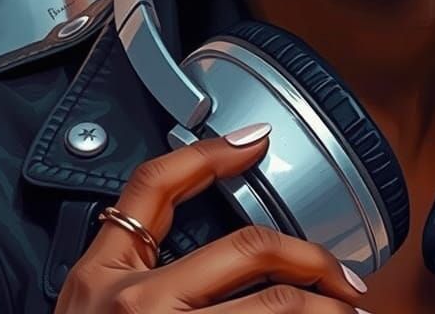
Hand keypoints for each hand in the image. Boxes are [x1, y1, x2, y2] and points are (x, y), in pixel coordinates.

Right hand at [56, 124, 370, 312]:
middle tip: (344, 277)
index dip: (211, 153)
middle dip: (311, 258)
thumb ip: (134, 252)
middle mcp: (142, 306)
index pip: (157, 186)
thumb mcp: (87, 298)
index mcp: (108, 275)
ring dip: (323, 310)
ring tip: (347, 313)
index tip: (258, 138)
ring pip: (274, 308)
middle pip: (250, 250)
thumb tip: (208, 221)